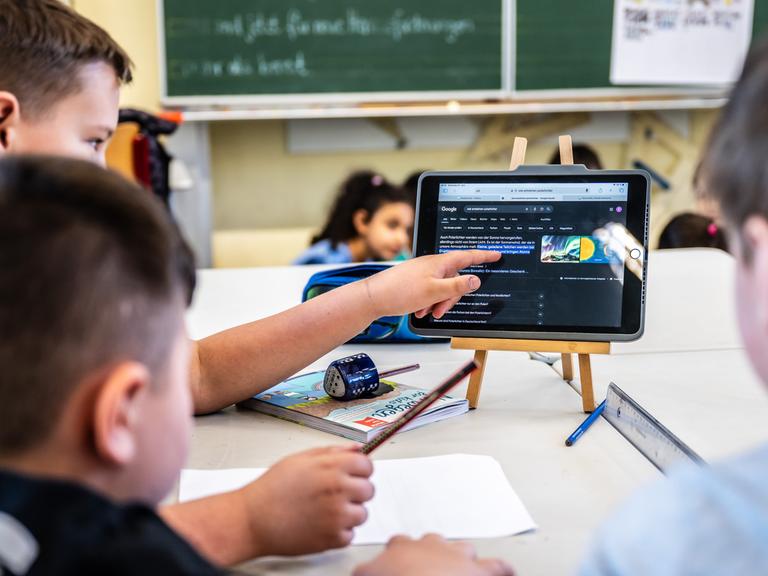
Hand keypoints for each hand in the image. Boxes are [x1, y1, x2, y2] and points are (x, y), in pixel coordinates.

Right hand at [239, 446, 373, 555]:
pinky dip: (339, 532)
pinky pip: (350, 535)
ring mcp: (337, 517)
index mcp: (332, 468)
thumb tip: (356, 449)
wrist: (253, 519)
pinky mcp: (332, 539)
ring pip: (362, 514)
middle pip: (369, 490)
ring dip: (349, 513)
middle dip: (356, 491)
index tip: (352, 474)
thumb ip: (333, 452)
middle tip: (336, 493)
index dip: (359, 469)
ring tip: (326, 510)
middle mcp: (338, 491)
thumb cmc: (272, 488)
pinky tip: (321, 523)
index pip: (367, 465)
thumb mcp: (301, 459)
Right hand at [353, 534, 513, 575]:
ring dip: (459, 558)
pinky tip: (505, 571)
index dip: (395, 557)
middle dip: (429, 553)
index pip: (396, 545)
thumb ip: (365, 572)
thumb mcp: (369, 575)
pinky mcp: (480, 571)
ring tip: (459, 568)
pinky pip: (496, 567)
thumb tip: (359, 572)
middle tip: (425, 569)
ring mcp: (456, 557)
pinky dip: (501, 569)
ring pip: (460, 550)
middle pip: (429, 542)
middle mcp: (430, 546)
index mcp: (401, 548)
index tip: (393, 566)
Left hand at [364, 250, 500, 318]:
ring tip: (425, 312)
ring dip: (438, 302)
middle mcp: (432, 265)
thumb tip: (475, 280)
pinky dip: (428, 302)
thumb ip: (457, 287)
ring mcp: (423, 273)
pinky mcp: (415, 281)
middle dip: (450, 298)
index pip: (467, 257)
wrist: (374, 298)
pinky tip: (419, 310)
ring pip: (442, 288)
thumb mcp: (434, 292)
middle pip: (454, 280)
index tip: (496, 254)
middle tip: (440, 311)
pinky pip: (430, 291)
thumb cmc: (400, 292)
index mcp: (439, 263)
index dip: (483, 256)